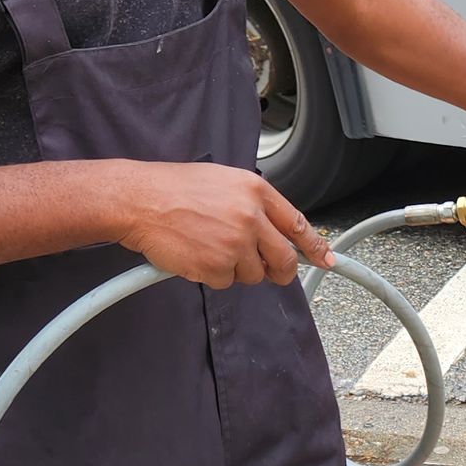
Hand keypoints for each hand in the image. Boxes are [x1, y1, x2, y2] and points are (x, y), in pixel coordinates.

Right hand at [106, 162, 334, 287]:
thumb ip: (253, 205)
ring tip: (209, 247)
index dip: (315, 246)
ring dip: (236, 269)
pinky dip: (213, 275)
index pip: (297, 224)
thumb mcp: (223, 182)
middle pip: (283, 259)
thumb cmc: (174, 189)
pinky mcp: (217, 266)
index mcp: (256, 192)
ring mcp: (235, 244)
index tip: (326, 259)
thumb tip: (275, 231)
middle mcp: (250, 217)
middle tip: (269, 271)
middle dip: (279, 270)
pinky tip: (196, 255)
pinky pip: (226, 282)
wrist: (139, 201)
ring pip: (254, 274)